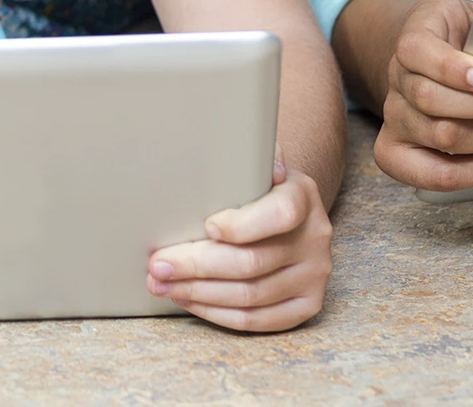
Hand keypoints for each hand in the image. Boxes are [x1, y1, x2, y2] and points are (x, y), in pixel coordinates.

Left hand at [145, 160, 332, 331]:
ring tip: (161, 283)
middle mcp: (315, 237)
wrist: (287, 210)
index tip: (206, 227)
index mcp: (302, 195)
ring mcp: (313, 274)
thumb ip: (242, 153)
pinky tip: (188, 300)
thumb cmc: (256, 184)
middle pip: (251, 262)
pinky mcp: (306, 304)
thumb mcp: (254, 160)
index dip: (242, 225)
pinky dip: (217, 313)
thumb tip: (225, 151)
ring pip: (250, 296)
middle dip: (196, 265)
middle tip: (158, 264)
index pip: (279, 213)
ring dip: (198, 293)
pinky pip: (258, 320)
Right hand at [374, 0, 472, 191]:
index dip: (453, 69)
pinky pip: (429, 174)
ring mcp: (394, 117)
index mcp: (411, 41)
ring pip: (438, 135)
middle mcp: (396, 79)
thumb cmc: (469, 39)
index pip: (416, 52)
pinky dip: (472, 172)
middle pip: (430, 99)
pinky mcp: (397, 151)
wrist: (439, 55)